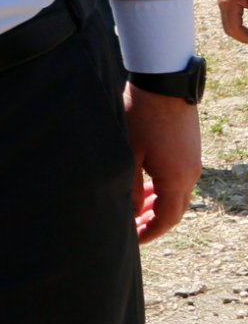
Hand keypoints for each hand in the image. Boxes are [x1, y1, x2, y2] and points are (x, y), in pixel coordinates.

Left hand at [123, 83, 200, 243]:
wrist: (165, 84)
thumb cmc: (143, 116)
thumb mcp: (130, 152)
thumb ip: (131, 185)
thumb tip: (132, 211)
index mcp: (177, 179)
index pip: (167, 219)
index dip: (151, 232)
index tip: (135, 239)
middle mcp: (191, 174)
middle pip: (176, 210)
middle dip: (155, 221)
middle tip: (135, 227)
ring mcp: (193, 162)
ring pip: (179, 194)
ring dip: (160, 204)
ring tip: (139, 208)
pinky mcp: (191, 150)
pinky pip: (181, 179)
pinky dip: (165, 188)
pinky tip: (149, 184)